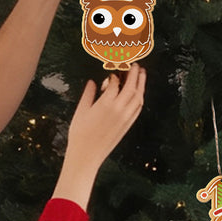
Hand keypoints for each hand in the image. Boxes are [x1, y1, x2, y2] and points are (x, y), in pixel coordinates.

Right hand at [53, 66, 145, 207]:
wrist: (87, 156)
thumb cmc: (80, 134)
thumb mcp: (81, 111)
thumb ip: (88, 95)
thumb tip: (92, 82)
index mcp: (106, 104)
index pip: (116, 83)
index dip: (116, 74)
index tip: (114, 68)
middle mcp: (119, 109)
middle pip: (131, 87)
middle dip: (134, 74)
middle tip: (135, 64)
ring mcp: (126, 118)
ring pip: (138, 97)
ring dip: (141, 84)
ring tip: (142, 74)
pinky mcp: (128, 125)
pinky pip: (138, 108)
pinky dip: (140, 98)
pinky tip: (139, 92)